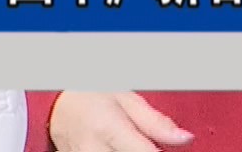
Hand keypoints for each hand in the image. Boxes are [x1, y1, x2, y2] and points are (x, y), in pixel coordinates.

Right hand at [49, 92, 193, 150]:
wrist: (56, 104)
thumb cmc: (91, 94)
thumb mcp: (126, 99)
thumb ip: (157, 123)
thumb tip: (185, 139)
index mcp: (109, 127)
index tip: (171, 149)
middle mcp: (94, 149)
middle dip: (145, 151)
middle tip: (146, 142)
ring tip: (131, 141)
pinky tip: (122, 147)